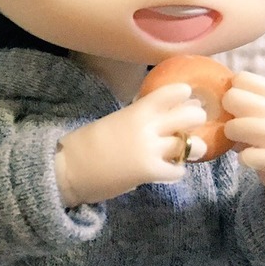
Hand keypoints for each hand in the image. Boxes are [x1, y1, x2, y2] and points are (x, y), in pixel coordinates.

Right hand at [55, 83, 206, 206]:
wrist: (69, 169)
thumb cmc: (85, 143)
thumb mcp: (113, 121)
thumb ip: (137, 117)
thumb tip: (158, 116)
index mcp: (136, 111)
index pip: (171, 93)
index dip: (183, 94)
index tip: (186, 97)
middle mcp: (147, 128)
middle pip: (190, 116)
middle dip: (195, 120)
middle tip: (190, 125)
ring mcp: (150, 150)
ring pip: (190, 144)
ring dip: (192, 147)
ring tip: (187, 150)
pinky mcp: (149, 172)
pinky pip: (178, 170)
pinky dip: (176, 170)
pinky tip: (169, 169)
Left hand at [223, 71, 264, 239]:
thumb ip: (242, 117)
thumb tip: (205, 108)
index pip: (263, 86)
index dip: (241, 84)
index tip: (228, 93)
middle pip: (258, 102)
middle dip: (234, 104)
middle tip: (225, 116)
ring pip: (263, 127)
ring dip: (239, 128)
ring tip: (232, 138)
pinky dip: (252, 156)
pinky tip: (244, 159)